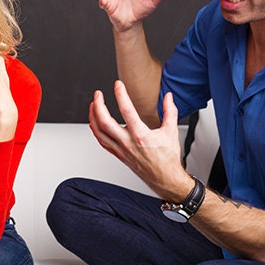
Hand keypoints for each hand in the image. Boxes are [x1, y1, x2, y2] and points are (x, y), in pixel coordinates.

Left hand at [88, 80, 191, 200]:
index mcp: (141, 136)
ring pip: (100, 133)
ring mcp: (121, 150)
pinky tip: (94, 123)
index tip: (118, 85)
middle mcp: (128, 143)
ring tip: (93, 105)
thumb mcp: (171, 131)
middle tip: (98, 94)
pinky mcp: (119, 155)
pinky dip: (96, 131)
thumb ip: (170, 111)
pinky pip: (103, 142)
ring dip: (93, 117)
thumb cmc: (168, 159)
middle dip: (98, 105)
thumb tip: (168, 97)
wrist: (165, 179)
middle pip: (105, 122)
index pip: (126, 111)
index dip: (120, 95)